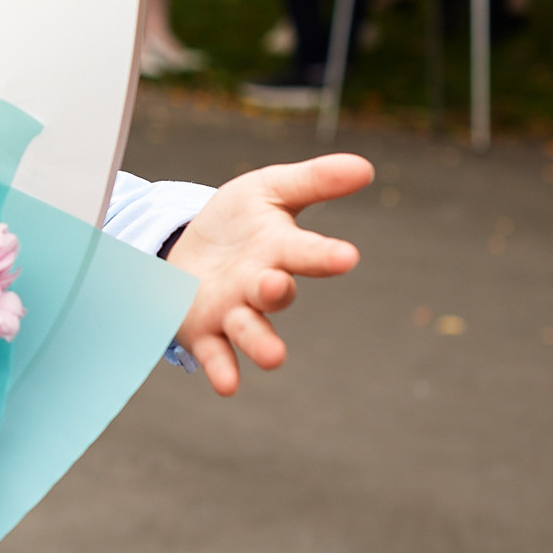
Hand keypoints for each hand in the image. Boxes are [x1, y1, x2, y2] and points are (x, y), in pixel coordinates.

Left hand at [164, 155, 371, 395]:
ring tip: (274, 357)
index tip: (347, 256)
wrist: (186, 246)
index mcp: (279, 249)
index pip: (307, 252)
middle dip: (276, 291)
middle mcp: (259, 284)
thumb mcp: (268, 190)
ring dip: (260, 341)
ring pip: (249, 329)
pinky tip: (228, 386)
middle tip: (277, 286)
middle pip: (274, 293)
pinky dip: (222, 370)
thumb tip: (365, 166)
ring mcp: (233, 310)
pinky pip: (215, 354)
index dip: (325, 255)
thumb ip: (314, 181)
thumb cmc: (238, 222)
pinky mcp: (203, 329)